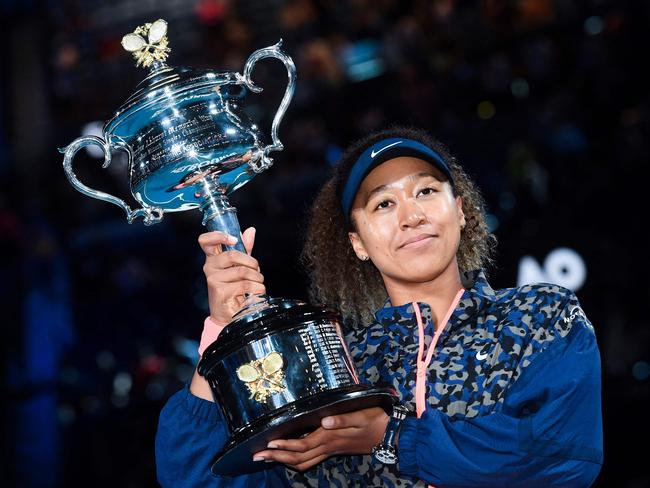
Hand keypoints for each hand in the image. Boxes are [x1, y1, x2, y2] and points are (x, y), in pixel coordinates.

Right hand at [198, 228, 264, 323]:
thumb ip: (244, 248)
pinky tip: (257, 292)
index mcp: (213, 258)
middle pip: (232, 255)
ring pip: (242, 271)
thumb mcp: (240, 265)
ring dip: (257, 278)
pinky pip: (245, 285)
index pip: (205, 241)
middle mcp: (209, 267)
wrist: (229, 314)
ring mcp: (213, 280)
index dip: (218, 236)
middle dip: (251, 262)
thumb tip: (250, 230)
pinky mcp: (220, 292)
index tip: (234, 239)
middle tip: (257, 270)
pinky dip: (257, 288)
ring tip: (258, 284)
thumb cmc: (235, 288)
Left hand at [252, 407, 388, 471]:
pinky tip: (290, 458)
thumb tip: (325, 421)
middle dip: (276, 457)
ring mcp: (330, 450)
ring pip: (303, 462)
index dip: (284, 447)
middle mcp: (327, 446)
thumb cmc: (375, 420)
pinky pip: (311, 460)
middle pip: (297, 457)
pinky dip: (297, 461)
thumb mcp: (361, 415)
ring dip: (283, 461)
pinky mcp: (333, 449)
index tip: (268, 444)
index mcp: (330, 437)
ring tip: (267, 458)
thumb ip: (343, 419)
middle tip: (256, 456)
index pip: (302, 445)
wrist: (389, 434)